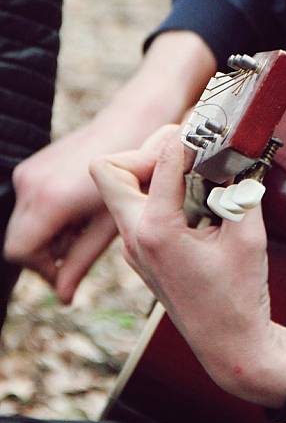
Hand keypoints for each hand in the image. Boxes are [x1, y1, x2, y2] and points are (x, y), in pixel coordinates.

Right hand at [5, 124, 118, 302]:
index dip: (42, 269)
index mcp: (50, 201)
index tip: (67, 270)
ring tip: (81, 224)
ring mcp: (28, 172)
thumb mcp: (110, 224)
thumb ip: (81, 263)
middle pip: (17, 241)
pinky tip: (75, 207)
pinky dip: (45, 215)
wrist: (132, 124)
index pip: (20, 253)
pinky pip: (27, 205)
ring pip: (21, 224)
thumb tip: (63, 298)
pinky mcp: (31, 165)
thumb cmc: (131, 174)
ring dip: (45, 234)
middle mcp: (31, 184)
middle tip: (78, 248)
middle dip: (44, 254)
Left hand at [90, 127, 285, 408]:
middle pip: (112, 169)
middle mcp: (136, 236)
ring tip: (193, 171)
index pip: (161, 159)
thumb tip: (238, 152)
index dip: (186, 137)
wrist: (229, 345)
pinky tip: (194, 195)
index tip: (208, 129)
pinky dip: (159, 190)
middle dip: (148, 150)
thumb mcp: (248, 234)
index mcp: (158, 230)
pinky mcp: (142, 251)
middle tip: (186, 152)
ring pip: (121, 187)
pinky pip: (136, 205)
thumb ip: (240, 187)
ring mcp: (134, 245)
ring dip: (152, 169)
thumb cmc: (239, 296)